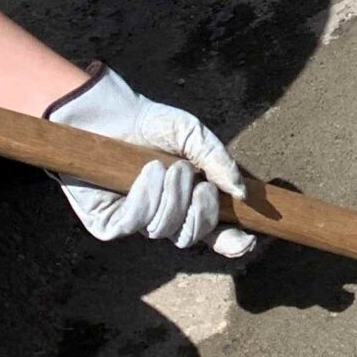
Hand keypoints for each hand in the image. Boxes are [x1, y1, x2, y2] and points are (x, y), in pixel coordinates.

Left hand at [46, 67, 257, 259]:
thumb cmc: (150, 124)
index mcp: (188, 201)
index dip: (232, 242)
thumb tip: (240, 193)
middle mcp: (163, 216)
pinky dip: (145, 197)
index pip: (214, 234)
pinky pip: (134, 224)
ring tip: (163, 166)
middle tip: (196, 181)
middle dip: (199, 210)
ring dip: (169, 196)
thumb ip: (218, 161)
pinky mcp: (107, 224)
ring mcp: (135, 223)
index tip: (248, 240)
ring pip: (163, 230)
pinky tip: (145, 173)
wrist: (108, 114)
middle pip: (190, 236)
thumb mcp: (192, 135)